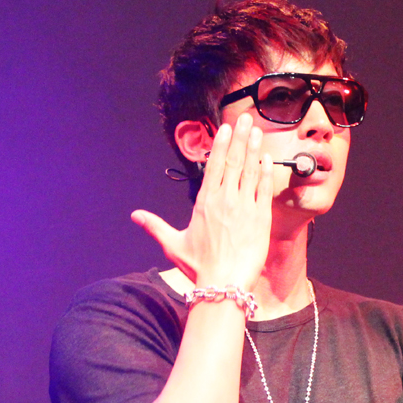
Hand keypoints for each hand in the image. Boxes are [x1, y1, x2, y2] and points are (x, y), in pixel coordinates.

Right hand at [130, 112, 274, 291]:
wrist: (225, 284)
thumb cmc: (200, 267)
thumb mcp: (173, 244)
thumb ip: (155, 226)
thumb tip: (135, 216)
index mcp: (205, 202)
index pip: (214, 165)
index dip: (221, 144)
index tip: (226, 129)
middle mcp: (226, 199)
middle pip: (234, 161)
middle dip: (240, 137)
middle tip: (246, 118)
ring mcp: (245, 207)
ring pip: (250, 171)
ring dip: (254, 149)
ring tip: (257, 131)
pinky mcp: (261, 218)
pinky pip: (265, 189)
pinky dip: (267, 173)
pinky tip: (268, 160)